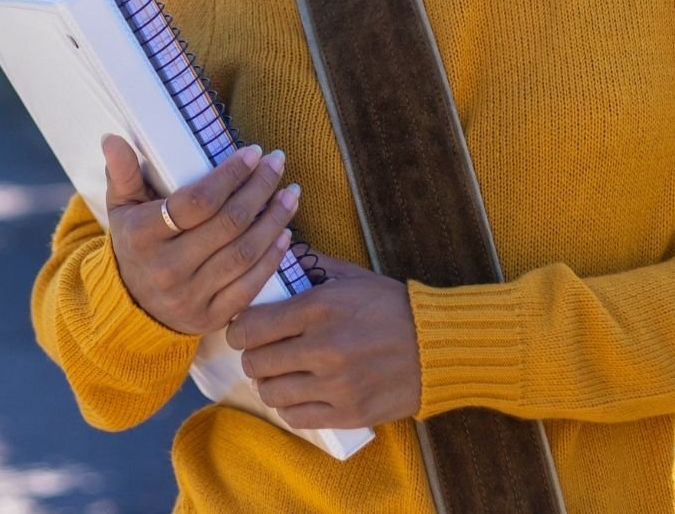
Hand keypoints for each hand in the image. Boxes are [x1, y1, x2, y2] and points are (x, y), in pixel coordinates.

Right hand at [101, 133, 299, 335]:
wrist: (132, 308)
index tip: (253, 153)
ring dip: (274, 220)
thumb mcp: (121, 207)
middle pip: (227, 224)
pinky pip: (249, 287)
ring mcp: (191, 297)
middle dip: (260, 189)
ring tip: (291, 193)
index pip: (196, 202)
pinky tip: (285, 234)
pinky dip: (272, 259)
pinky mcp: (211, 318)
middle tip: (278, 163)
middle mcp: (167, 269)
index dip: (230, 176)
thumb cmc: (133, 243)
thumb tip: (112, 138)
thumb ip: (122, 172)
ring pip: (244, 254)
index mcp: (143, 236)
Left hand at [225, 255, 421, 428]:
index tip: (241, 330)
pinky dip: (289, 407)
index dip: (238, 330)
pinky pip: (297, 418)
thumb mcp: (349, 276)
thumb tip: (274, 255)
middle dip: (251, 356)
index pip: (252, 326)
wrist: (437, 345)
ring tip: (276, 374)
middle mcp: (322, 348)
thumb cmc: (389, 305)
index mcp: (318, 308)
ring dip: (267, 383)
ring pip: (271, 393)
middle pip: (256, 362)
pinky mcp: (349, 413)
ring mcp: (336, 385)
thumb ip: (308, 266)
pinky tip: (296, 395)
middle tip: (258, 352)